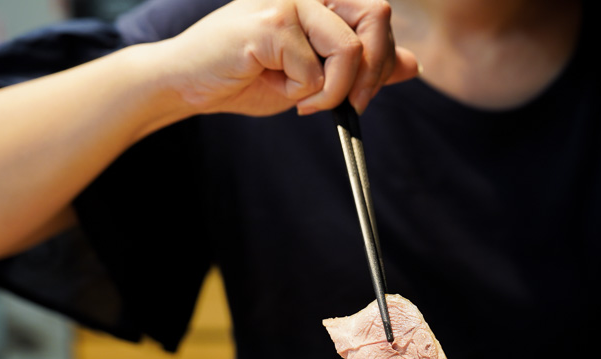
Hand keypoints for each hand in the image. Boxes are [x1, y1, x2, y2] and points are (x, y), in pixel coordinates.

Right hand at [157, 0, 418, 116]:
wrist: (189, 84)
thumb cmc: (247, 76)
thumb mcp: (315, 74)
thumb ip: (361, 65)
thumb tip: (412, 63)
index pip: (380, 14)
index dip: (384, 58)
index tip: (362, 94)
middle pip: (378, 17)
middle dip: (371, 74)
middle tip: (346, 105)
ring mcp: (289, 0)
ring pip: (350, 50)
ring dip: (335, 92)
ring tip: (304, 101)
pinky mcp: (270, 21)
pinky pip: (314, 72)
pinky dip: (301, 94)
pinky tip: (276, 88)